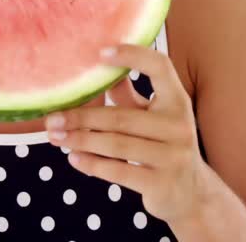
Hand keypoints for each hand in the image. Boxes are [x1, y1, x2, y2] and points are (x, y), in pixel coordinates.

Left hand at [44, 44, 211, 225]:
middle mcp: (179, 127)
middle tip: (52, 118)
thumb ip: (128, 96)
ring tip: (56, 137)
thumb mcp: (153, 117)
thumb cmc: (164, 145)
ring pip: (116, 145)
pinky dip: (92, 164)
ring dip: (81, 140)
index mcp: (177, 102)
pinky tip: (74, 158)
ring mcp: (173, 157)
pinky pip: (119, 172)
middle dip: (81, 117)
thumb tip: (98, 70)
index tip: (101, 52)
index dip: (133, 56)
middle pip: (121, 117)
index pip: (161, 67)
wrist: (192, 194)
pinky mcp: (161, 184)